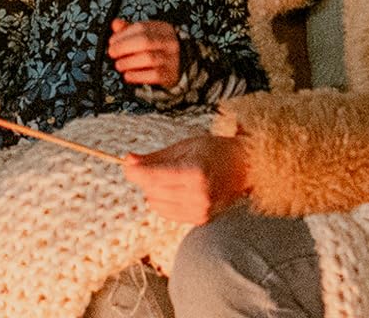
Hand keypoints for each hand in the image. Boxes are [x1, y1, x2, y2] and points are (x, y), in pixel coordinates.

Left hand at [107, 17, 180, 86]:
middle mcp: (169, 43)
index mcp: (163, 29)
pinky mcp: (170, 76)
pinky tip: (128, 75)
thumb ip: (130, 29)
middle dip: (123, 47)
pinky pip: (153, 75)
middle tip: (112, 53)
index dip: (123, 34)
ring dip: (128, 62)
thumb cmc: (159, 48)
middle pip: (144, 42)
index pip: (141, 28)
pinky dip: (137, 76)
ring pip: (148, 58)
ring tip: (119, 65)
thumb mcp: (147, 34)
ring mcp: (171, 60)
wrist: (181, 65)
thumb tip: (115, 24)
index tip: (111, 41)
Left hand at [123, 134, 250, 224]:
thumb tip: (128, 161)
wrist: (242, 169)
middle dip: (144, 177)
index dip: (134, 171)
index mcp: (195, 172)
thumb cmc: (212, 152)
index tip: (126, 162)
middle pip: (152, 190)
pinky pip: (167, 213)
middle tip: (149, 164)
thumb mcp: (183, 147)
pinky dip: (164, 201)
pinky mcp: (201, 220)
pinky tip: (175, 189)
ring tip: (168, 177)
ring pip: (157, 204)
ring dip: (154, 190)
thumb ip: (154, 157)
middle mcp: (199, 196)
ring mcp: (201, 211)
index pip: (153, 177)